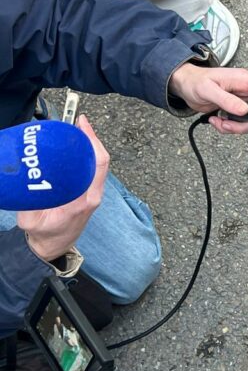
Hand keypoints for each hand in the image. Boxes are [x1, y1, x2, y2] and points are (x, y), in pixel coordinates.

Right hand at [18, 116, 109, 262]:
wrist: (54, 247)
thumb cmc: (46, 235)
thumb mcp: (31, 221)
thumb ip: (30, 203)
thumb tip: (25, 181)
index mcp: (85, 199)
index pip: (98, 163)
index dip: (93, 141)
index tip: (82, 124)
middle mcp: (93, 193)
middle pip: (99, 159)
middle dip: (89, 138)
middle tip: (74, 123)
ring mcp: (92, 192)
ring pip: (96, 163)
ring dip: (87, 145)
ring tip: (72, 131)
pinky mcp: (88, 192)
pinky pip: (90, 169)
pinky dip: (83, 155)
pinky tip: (71, 148)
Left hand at [169, 63, 247, 139]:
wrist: (185, 85)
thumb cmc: (195, 81)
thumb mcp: (208, 90)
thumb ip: (226, 100)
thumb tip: (244, 110)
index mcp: (244, 80)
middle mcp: (247, 90)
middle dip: (247, 125)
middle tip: (229, 128)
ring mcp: (242, 100)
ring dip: (234, 127)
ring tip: (218, 123)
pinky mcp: (236, 108)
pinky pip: (240, 123)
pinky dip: (228, 127)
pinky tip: (216, 120)